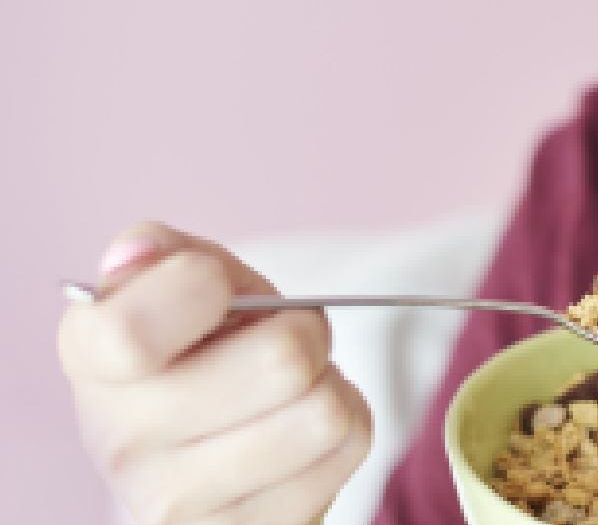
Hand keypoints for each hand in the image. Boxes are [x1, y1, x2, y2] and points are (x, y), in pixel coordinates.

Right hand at [58, 222, 372, 523]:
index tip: (214, 284)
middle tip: (276, 338)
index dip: (201, 287)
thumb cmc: (200, 344)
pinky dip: (346, 421)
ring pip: (325, 411)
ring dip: (328, 382)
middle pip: (284, 359)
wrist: (202, 444)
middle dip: (304, 330)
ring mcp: (176, 502)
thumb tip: (142, 254)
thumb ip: (170, 254)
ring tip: (288, 388)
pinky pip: (348, 446)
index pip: (135, 330)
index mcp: (91, 358)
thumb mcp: (182, 282)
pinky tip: (297, 428)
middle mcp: (118, 439)